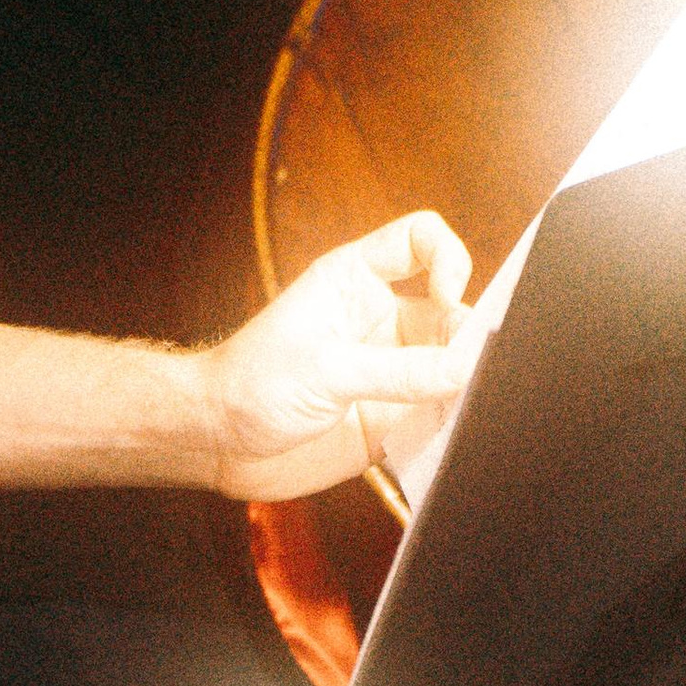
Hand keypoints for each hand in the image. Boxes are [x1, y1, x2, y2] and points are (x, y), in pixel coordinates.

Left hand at [198, 210, 472, 500]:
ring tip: (461, 408)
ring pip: (454, 368)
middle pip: (453, 313)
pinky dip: (453, 426)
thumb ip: (399, 371)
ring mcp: (390, 371)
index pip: (421, 241)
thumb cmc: (248, 385)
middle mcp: (381, 321)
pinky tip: (447, 438)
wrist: (216, 444)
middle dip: (470, 339)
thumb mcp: (326, 371)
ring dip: (466, 387)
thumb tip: (466, 368)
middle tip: (467, 371)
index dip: (449, 259)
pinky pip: (440, 416)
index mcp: (356, 281)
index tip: (448, 298)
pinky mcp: (391, 418)